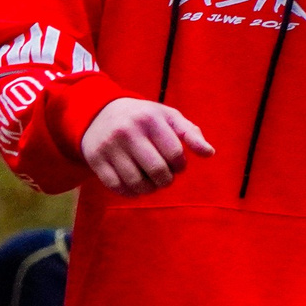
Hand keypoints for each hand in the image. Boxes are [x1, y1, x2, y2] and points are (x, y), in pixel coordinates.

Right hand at [80, 98, 213, 192]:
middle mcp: (128, 131)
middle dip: (166, 180)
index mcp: (149, 118)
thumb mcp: (167, 117)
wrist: (99, 112)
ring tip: (151, 182)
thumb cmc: (143, 117)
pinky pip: (117, 187)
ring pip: (137, 183)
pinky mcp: (95, 159)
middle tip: (165, 176)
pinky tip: (135, 186)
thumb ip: (190, 133)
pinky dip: (130, 192)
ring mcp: (109, 146)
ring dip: (149, 189)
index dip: (180, 165)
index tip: (176, 164)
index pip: (174, 153)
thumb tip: (210, 153)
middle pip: (157, 171)